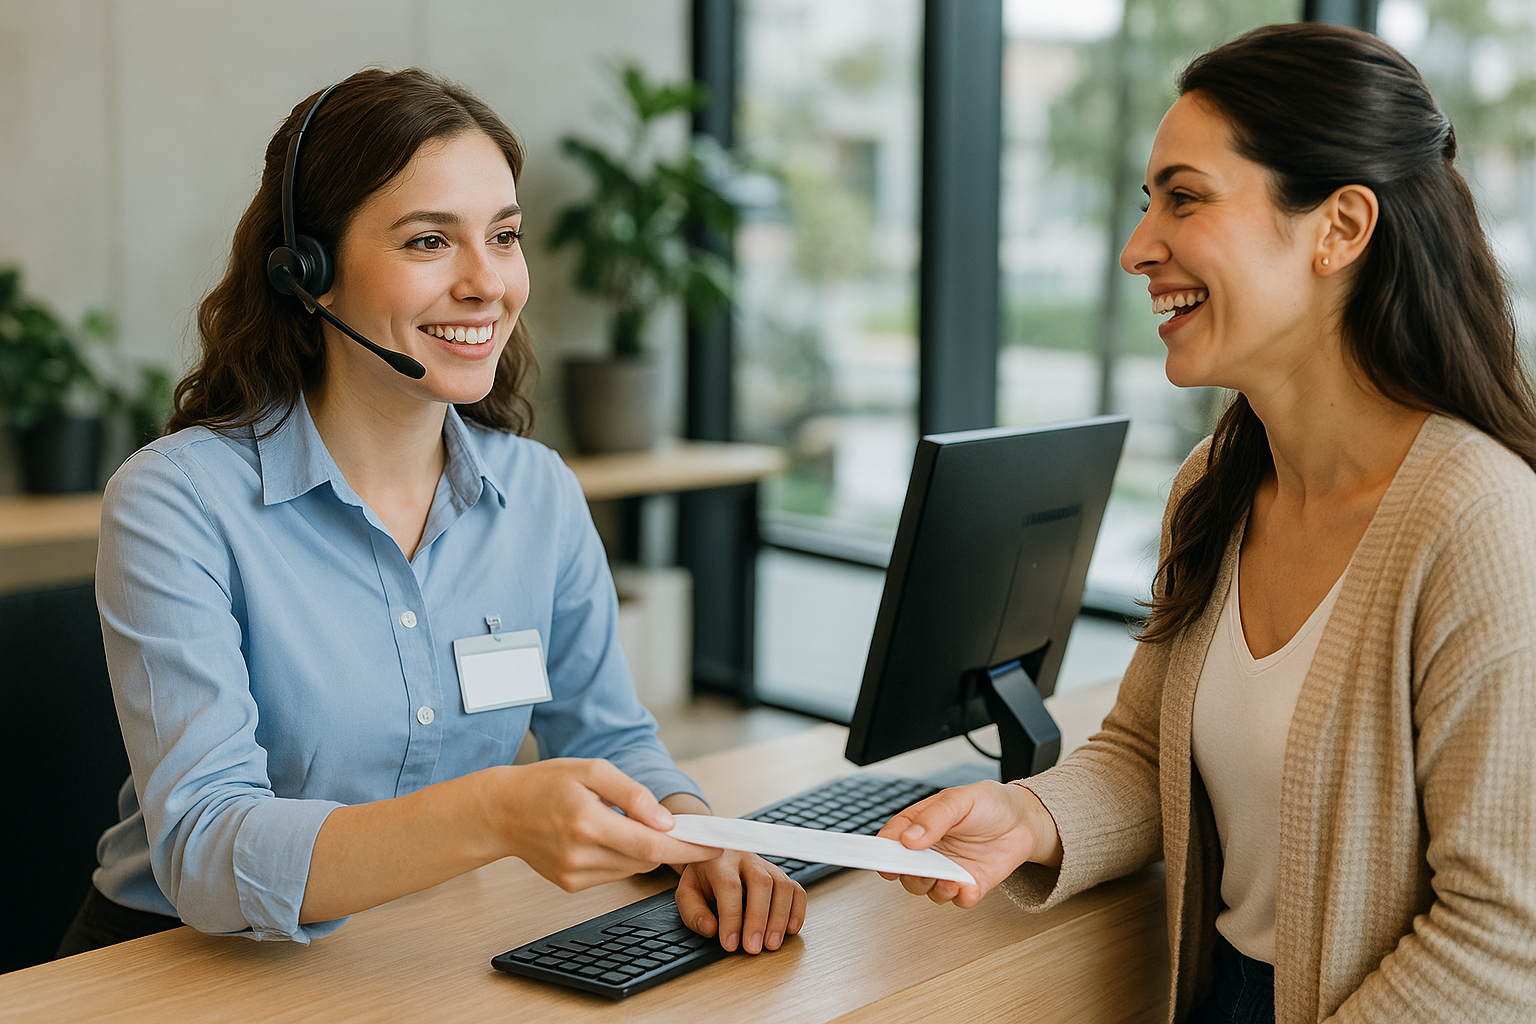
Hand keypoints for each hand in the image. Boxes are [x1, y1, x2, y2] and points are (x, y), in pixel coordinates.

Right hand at [490, 758, 720, 891]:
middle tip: (675, 824)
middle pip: (645, 857)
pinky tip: (602, 835)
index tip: (714, 847)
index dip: (687, 848)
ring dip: (642, 848)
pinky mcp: (570, 885)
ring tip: (622, 821)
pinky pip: (612, 873)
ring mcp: (574, 875)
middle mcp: (581, 854)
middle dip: (667, 842)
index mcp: (587, 822)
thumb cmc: (546, 783)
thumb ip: (632, 794)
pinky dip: (620, 856)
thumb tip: (666, 821)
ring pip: (631, 867)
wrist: (500, 812)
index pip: (651, 844)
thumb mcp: (592, 770)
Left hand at [675, 849, 805, 953]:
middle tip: (753, 947)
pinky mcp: (781, 876)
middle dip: (759, 919)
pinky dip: (797, 911)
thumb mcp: (687, 893)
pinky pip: (796, 889)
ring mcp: (767, 866)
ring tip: (772, 943)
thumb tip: (711, 929)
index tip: (730, 944)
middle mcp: (746, 859)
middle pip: (761, 883)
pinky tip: (790, 929)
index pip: (729, 886)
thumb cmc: (702, 879)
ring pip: (783, 885)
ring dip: (780, 918)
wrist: (715, 858)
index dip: (731, 917)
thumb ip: (694, 913)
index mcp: (719, 861)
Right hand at [874, 781, 1058, 907]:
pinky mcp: (968, 885)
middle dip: (909, 873)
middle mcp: (929, 850)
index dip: (881, 850)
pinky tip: (968, 886)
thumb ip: (934, 818)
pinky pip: (957, 900)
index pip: (890, 840)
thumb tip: (909, 838)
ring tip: (951, 878)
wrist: (1024, 820)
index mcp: (919, 825)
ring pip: (926, 889)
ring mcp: (947, 869)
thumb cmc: (989, 804)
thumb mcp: (960, 800)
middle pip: (903, 871)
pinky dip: (961, 897)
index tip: (881, 858)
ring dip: (935, 887)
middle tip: (922, 867)